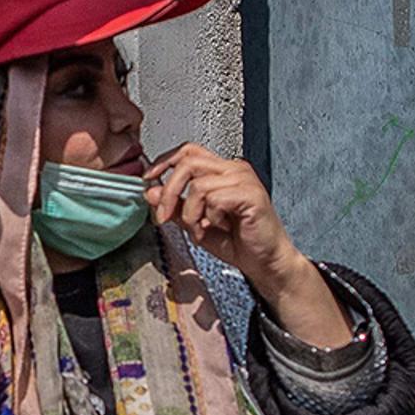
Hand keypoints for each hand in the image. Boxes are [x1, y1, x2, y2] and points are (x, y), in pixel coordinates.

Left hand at [148, 145, 354, 351]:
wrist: (265, 262)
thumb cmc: (238, 242)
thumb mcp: (195, 223)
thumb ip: (175, 206)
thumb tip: (152, 191)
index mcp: (222, 171)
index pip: (188, 151)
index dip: (164, 161)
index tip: (149, 179)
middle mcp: (234, 170)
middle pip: (188, 162)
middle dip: (170, 191)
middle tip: (163, 216)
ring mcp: (244, 180)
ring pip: (199, 183)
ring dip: (190, 212)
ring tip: (198, 230)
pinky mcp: (251, 194)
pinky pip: (214, 198)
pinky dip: (208, 217)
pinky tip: (216, 228)